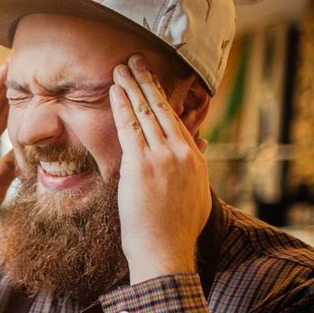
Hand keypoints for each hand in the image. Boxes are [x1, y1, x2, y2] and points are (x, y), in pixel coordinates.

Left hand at [110, 55, 211, 283]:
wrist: (166, 252)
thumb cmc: (175, 233)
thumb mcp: (196, 196)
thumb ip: (195, 169)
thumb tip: (199, 147)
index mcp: (195, 159)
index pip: (177, 120)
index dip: (162, 97)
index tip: (153, 81)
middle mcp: (182, 152)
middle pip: (163, 108)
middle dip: (148, 82)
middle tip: (135, 60)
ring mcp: (163, 157)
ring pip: (146, 112)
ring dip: (131, 87)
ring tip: (120, 67)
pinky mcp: (142, 165)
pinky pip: (130, 127)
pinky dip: (122, 105)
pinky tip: (113, 90)